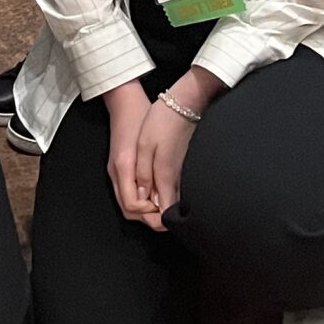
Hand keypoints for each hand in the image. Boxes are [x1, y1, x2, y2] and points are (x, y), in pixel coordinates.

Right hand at [102, 81, 162, 229]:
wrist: (125, 101)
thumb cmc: (140, 117)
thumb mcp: (150, 144)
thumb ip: (153, 174)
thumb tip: (160, 202)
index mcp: (123, 166)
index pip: (132, 206)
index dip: (150, 214)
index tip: (168, 212)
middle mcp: (116, 172)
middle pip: (128, 210)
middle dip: (148, 218)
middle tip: (169, 217)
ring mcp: (116, 171)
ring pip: (127, 204)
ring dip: (145, 211)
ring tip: (165, 208)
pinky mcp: (120, 168)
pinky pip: (127, 193)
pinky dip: (141, 201)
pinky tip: (156, 196)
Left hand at [134, 74, 218, 218]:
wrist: (185, 103)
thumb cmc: (163, 121)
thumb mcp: (145, 146)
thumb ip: (144, 175)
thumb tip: (144, 199)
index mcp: (166, 178)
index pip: (165, 216)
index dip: (152, 220)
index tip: (142, 209)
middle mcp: (178, 181)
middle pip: (169, 213)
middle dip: (152, 214)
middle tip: (139, 199)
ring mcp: (183, 174)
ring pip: (171, 201)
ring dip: (157, 203)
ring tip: (143, 189)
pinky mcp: (183, 167)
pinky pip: (173, 189)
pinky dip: (163, 192)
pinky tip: (153, 181)